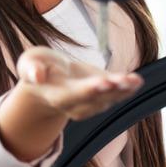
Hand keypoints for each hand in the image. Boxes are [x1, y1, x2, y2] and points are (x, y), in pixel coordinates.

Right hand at [16, 46, 142, 120]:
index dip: (87, 90)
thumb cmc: (37, 67)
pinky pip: (118, 94)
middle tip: (122, 81)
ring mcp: (92, 101)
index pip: (73, 96)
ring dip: (124, 90)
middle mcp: (76, 103)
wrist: (48, 79)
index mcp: (57, 96)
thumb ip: (31, 69)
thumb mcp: (28, 63)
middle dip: (110, 90)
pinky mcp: (103, 93)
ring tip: (135, 80)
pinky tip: (137, 81)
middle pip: (95, 99)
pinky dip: (128, 88)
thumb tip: (37, 75)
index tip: (102, 82)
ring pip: (110, 98)